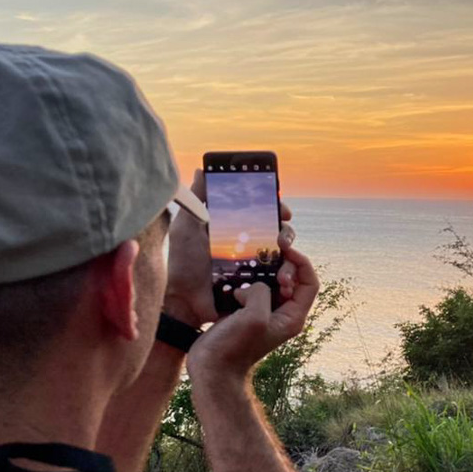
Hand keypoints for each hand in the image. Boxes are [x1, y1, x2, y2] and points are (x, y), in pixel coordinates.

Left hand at [163, 169, 295, 326]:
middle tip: (283, 222)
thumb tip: (201, 169)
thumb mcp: (187, 228)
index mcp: (233, 227)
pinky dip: (287, 270)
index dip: (272, 202)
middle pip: (276, 227)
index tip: (278, 199)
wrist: (185, 301)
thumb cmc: (183, 264)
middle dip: (284, 222)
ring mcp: (254, 264)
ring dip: (289, 245)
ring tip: (283, 247)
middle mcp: (247, 244)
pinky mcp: (259, 283)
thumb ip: (196, 200)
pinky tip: (283, 271)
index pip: (258, 210)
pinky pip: (280, 274)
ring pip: (283, 250)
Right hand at [186, 246, 318, 379]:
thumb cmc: (234, 348)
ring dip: (260, 269)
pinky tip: (233, 278)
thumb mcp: (254, 317)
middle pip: (291, 277)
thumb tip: (252, 286)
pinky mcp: (243, 311)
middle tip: (262, 263)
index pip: (309, 282)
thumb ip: (261, 292)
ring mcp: (261, 312)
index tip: (284, 250)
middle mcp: (281, 313)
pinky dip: (243, 278)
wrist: (211, 370)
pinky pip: (249, 286)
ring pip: (268, 280)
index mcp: (292, 317)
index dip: (301, 262)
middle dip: (279, 265)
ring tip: (247, 265)